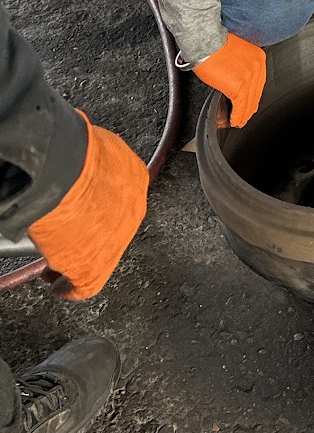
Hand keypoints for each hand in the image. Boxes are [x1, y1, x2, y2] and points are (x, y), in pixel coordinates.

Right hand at [28, 113, 148, 299]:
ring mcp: (116, 242)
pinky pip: (83, 285)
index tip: (87, 207)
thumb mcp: (98, 146)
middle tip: (70, 233)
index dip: (101, 204)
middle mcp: (134, 210)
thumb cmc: (75, 153)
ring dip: (78, 257)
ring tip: (58, 258)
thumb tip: (84, 151)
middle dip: (92, 231)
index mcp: (137, 177)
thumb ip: (98, 158)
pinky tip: (57, 283)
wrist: (63, 171)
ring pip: (98, 256)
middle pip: (112, 227)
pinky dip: (68, 287)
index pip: (122, 196)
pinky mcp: (93, 268)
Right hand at [193, 33, 266, 126]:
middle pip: (256, 93)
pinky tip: (234, 121)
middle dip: (250, 107)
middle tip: (246, 115)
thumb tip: (237, 78)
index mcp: (258, 58)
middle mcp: (257, 67)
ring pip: (249, 101)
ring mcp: (249, 78)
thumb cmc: (216, 44)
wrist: (206, 42)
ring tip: (239, 122)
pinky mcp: (239, 87)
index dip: (254, 95)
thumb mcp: (237, 51)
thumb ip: (242, 65)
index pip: (259, 82)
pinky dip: (237, 116)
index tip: (251, 102)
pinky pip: (240, 106)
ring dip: (244, 114)